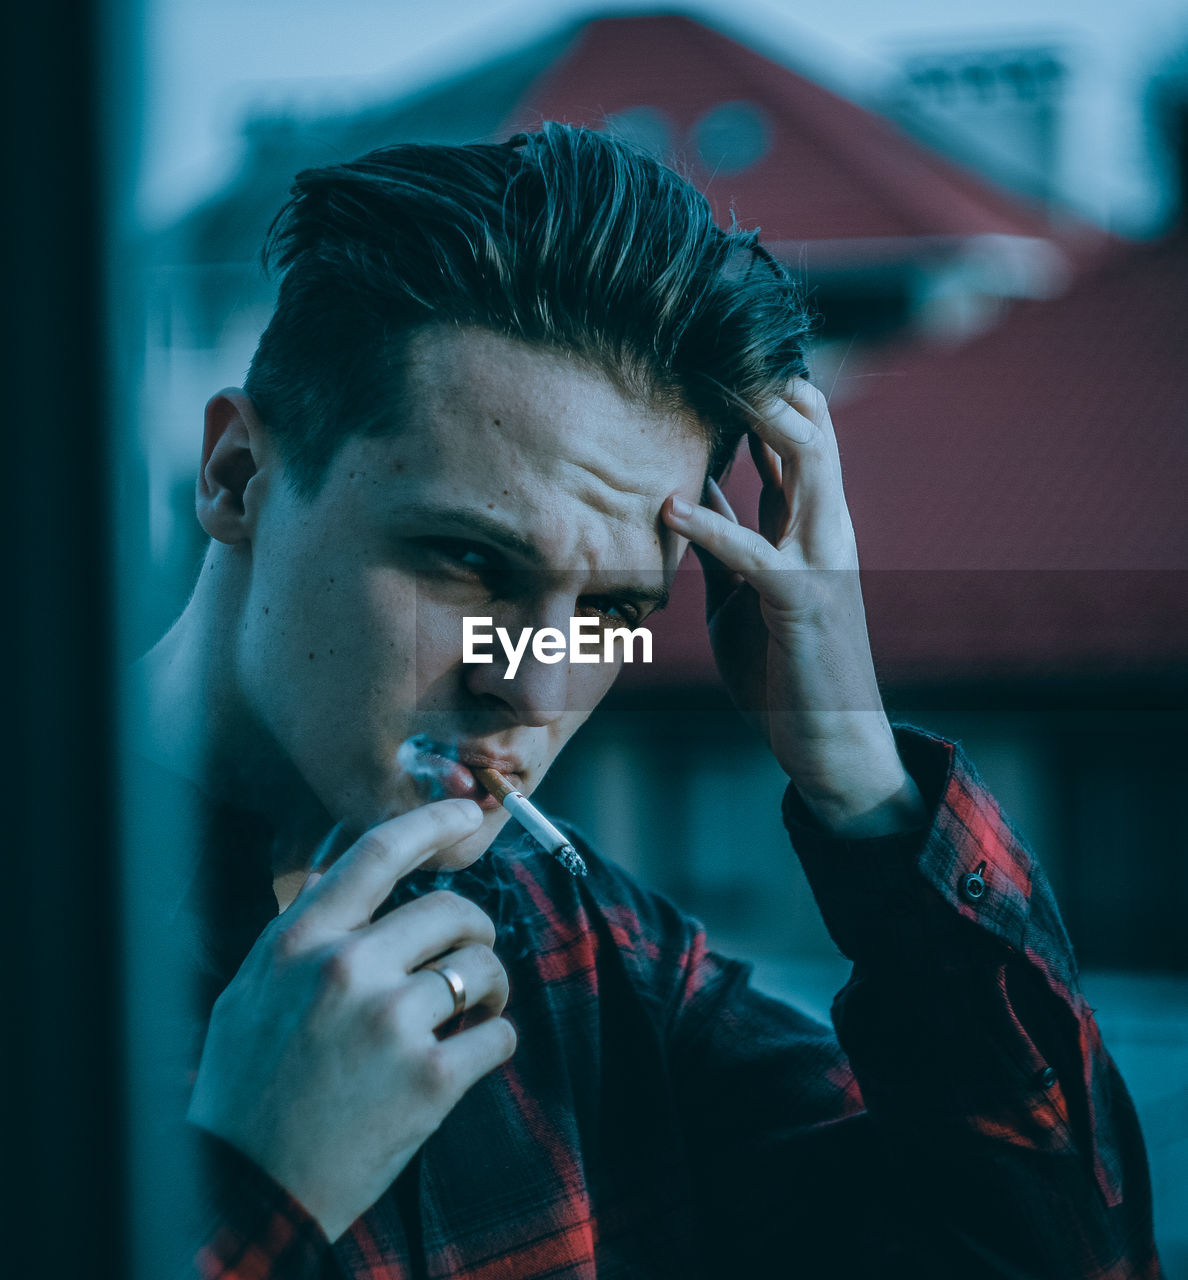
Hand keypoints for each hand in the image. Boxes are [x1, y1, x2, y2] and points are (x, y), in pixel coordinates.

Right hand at [187, 798, 515, 1240]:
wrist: (249, 1191)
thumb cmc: (246, 1087)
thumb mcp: (251, 991)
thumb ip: (300, 933)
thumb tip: (338, 876)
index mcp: (299, 942)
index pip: (378, 853)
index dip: (432, 823)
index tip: (466, 814)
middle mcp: (346, 969)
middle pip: (452, 911)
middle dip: (475, 931)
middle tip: (470, 958)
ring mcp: (390, 1023)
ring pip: (484, 968)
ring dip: (491, 988)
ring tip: (474, 1012)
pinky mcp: (429, 1080)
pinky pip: (499, 1035)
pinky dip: (495, 1042)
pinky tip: (470, 1057)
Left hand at [663, 379, 924, 835]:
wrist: (830, 738)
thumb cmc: (784, 663)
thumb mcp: (741, 590)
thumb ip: (722, 539)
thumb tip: (686, 490)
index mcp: (809, 522)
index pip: (795, 435)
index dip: (759, 390)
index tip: (709, 351)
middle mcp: (824, 528)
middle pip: (809, 428)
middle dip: (766, 381)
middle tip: (709, 339)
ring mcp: (821, 560)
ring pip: (806, 465)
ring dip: (761, 421)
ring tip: (710, 384)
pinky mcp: (803, 602)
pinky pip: (756, 553)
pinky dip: (712, 527)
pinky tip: (670, 508)